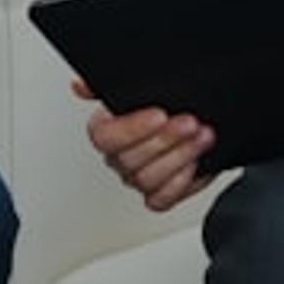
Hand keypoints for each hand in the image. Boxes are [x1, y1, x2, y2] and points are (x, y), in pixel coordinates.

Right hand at [74, 76, 215, 211]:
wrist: (195, 123)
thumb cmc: (166, 106)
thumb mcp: (140, 84)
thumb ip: (104, 86)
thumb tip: (80, 86)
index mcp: (105, 130)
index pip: (104, 137)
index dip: (132, 128)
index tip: (160, 114)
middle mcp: (117, 158)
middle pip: (129, 160)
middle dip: (166, 139)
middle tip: (190, 123)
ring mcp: (136, 179)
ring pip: (147, 180)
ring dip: (181, 156)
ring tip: (203, 136)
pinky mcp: (157, 196)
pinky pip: (162, 199)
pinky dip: (182, 182)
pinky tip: (197, 162)